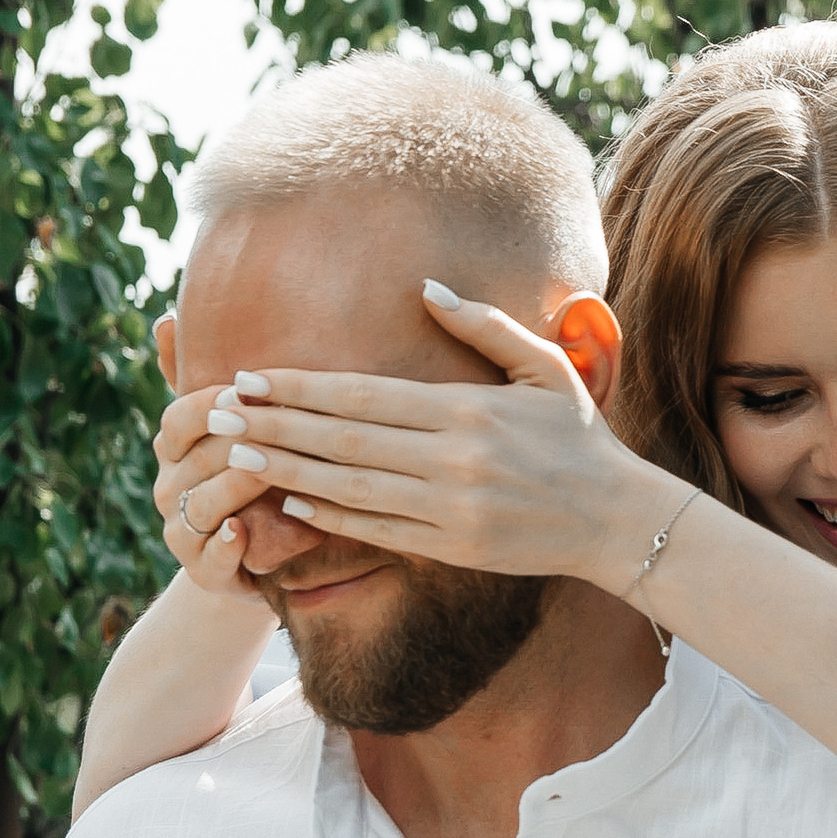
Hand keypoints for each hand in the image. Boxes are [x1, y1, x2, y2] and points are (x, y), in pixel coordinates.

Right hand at [150, 379, 274, 600]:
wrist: (259, 561)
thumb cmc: (255, 485)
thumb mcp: (241, 438)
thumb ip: (221, 392)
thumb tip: (179, 325)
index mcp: (174, 452)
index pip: (179, 420)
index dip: (209, 404)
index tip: (245, 389)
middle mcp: (169, 490)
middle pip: (198, 460)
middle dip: (238, 441)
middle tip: (278, 424)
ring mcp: (182, 533)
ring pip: (202, 505)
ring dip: (236, 486)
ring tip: (269, 470)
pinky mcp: (203, 572)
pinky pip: (211, 558)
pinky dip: (225, 546)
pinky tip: (240, 531)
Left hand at [218, 281, 691, 587]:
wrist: (619, 520)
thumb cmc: (580, 438)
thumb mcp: (545, 369)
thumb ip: (484, 326)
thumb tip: (425, 289)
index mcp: (469, 410)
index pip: (365, 395)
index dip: (301, 388)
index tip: (250, 376)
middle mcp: (454, 460)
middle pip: (344, 440)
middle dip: (274, 426)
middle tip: (217, 415)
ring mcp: (451, 509)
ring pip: (351, 488)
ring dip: (287, 473)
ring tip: (235, 457)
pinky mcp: (453, 548)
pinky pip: (379, 530)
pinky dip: (332, 518)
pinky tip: (291, 503)